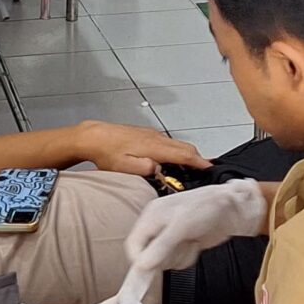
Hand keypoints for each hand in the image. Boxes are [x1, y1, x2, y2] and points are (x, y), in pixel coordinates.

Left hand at [69, 121, 211, 178]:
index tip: (210, 167)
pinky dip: (176, 149)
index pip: (182, 155)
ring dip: (186, 154)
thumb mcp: (124, 166)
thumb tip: (160, 170)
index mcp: (154, 147)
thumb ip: (145, 168)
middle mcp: (156, 138)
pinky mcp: (146, 133)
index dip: (198, 162)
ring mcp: (151, 134)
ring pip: (176, 143)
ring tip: (192, 166)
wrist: (93, 136)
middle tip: (206, 168)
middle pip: (184, 147)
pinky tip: (173, 158)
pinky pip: (168, 141)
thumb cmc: (107, 152)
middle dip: (197, 157)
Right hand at [126, 177, 267, 275]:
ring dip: (178, 257)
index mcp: (150, 217)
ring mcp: (170, 237)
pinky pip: (177, 260)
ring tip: (190, 243)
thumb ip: (161, 246)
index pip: (133, 245)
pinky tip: (195, 245)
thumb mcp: (181, 226)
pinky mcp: (183, 244)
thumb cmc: (206, 208)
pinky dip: (187, 257)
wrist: (233, 208)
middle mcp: (157, 227)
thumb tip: (141, 265)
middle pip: (147, 256)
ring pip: (163, 260)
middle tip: (179, 247)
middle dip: (164, 257)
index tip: (151, 268)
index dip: (140, 259)